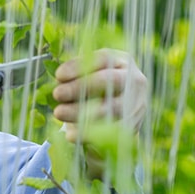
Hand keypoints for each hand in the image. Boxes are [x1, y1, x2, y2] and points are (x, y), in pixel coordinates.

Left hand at [52, 49, 147, 174]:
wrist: (120, 113)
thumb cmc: (96, 87)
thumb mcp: (89, 74)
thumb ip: (77, 73)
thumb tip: (61, 79)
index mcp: (122, 61)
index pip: (103, 58)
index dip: (80, 66)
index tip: (58, 76)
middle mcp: (134, 80)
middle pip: (109, 80)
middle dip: (80, 87)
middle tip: (57, 94)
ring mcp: (136, 103)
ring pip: (112, 108)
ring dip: (81, 111)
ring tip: (58, 113)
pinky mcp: (133, 125)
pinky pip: (112, 131)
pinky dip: (89, 134)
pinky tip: (70, 135)